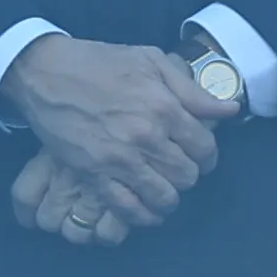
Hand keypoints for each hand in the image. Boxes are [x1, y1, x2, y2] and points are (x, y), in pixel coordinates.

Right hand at [0, 34, 230, 226]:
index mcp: (164, 107)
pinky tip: (145, 209)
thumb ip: (192, 90)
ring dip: (168, 196)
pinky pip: (128, 209)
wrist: (46, 73)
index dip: (207, 155)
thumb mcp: (151, 61)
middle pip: (187, 176)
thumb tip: (229, 110)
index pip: (204, 147)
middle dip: (188, 174)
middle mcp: (146, 137)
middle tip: (178, 167)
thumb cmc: (100, 62)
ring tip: (163, 188)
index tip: (198, 154)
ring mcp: (119, 159)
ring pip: (164, 197)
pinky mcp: (94, 174)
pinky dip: (142, 215)